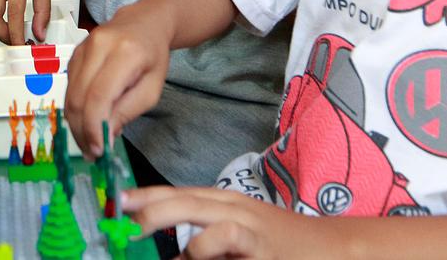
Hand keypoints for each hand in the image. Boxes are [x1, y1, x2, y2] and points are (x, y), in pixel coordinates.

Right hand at [64, 8, 171, 158]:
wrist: (144, 22)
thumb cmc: (153, 57)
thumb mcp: (152, 89)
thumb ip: (128, 112)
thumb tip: (105, 137)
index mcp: (124, 54)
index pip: (99, 96)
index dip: (94, 127)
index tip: (98, 150)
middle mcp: (98, 46)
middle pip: (79, 97)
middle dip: (82, 130)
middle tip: (91, 152)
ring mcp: (82, 47)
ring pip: (70, 94)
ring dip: (76, 122)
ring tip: (88, 141)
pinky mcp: (74, 52)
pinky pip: (69, 86)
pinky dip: (76, 108)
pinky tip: (86, 120)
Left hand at [124, 186, 326, 259]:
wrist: (332, 250)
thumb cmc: (278, 247)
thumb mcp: (235, 236)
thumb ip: (202, 243)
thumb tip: (169, 255)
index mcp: (221, 203)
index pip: (174, 193)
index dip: (142, 197)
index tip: (114, 203)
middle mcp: (232, 208)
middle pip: (182, 198)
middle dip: (149, 210)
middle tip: (126, 227)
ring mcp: (249, 226)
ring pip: (203, 216)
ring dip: (176, 232)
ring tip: (164, 247)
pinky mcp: (263, 247)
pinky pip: (229, 238)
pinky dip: (207, 247)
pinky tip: (196, 255)